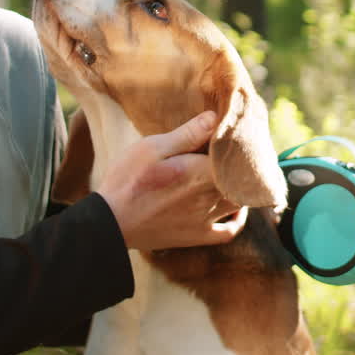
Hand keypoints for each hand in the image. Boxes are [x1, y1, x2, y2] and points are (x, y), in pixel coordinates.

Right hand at [96, 111, 244, 250]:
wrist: (110, 221)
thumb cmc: (128, 180)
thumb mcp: (152, 147)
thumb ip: (188, 134)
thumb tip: (215, 118)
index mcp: (202, 173)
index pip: (237, 157)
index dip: (239, 144)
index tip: (233, 134)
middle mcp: (211, 197)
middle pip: (244, 180)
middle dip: (244, 166)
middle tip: (236, 153)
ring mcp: (206, 219)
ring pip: (241, 203)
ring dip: (243, 188)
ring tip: (233, 175)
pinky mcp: (197, 236)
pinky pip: (229, 232)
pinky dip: (238, 220)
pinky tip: (233, 209)